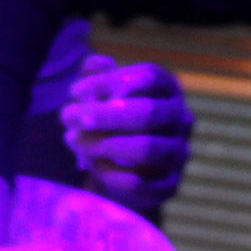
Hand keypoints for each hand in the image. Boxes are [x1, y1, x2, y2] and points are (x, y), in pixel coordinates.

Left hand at [62, 56, 192, 209]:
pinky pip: (139, 182)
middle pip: (149, 112)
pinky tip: (89, 163)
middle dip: (106, 114)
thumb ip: (97, 75)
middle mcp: (180, 119)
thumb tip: (93, 65)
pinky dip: (110, 172)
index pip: (149, 77)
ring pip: (146, 148)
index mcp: (168, 90)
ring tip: (72, 139)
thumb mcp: (104, 93)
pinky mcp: (168, 185)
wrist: (128, 169)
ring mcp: (178, 154)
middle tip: (69, 116)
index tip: (76, 91)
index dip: (112, 81)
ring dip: (105, 144)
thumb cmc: (114, 120)